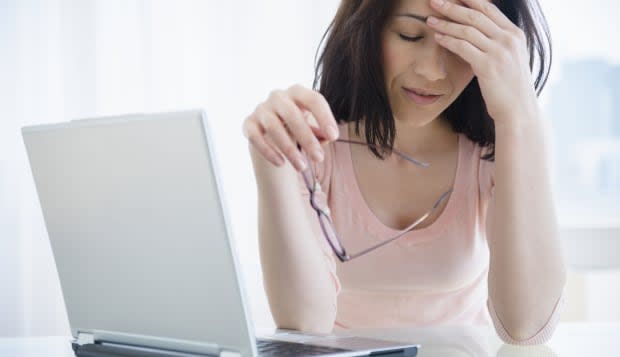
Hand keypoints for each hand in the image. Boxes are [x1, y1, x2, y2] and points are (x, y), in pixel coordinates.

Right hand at [243, 84, 339, 170]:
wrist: (272, 129)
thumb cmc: (299, 126)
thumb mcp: (313, 127)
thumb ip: (321, 132)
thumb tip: (327, 137)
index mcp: (297, 92)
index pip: (313, 99)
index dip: (324, 117)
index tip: (334, 137)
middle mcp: (278, 96)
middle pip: (292, 114)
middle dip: (307, 138)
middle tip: (319, 158)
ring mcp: (261, 109)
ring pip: (273, 127)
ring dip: (289, 149)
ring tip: (302, 167)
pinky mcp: (248, 123)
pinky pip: (255, 137)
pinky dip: (268, 151)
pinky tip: (281, 164)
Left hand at [427, 0, 539, 122]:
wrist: (518, 110)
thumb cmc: (510, 87)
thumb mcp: (510, 58)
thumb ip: (498, 42)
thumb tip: (478, 32)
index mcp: (515, 33)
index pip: (489, 8)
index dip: (468, 0)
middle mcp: (508, 39)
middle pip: (475, 15)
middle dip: (452, 6)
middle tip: (433, 1)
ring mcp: (499, 52)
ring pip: (466, 30)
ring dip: (445, 23)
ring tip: (430, 20)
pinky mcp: (487, 66)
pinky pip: (463, 47)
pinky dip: (448, 40)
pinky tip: (437, 37)